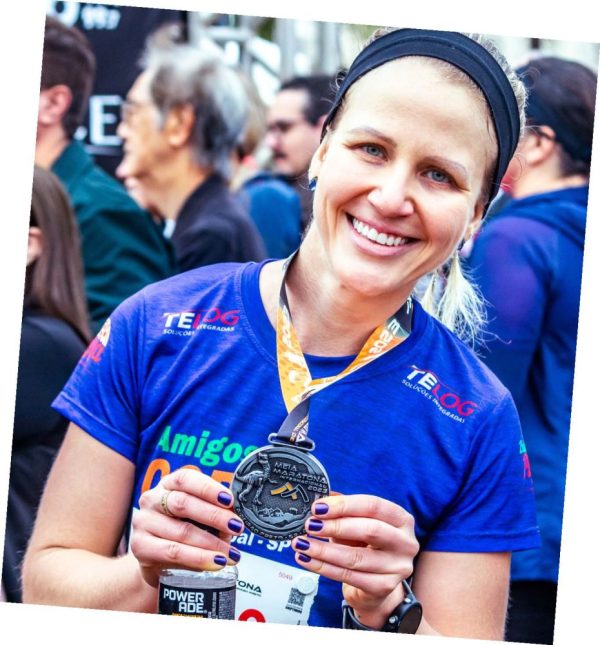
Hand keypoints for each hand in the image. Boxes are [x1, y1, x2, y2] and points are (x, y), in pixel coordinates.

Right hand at [130, 468, 244, 586]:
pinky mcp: (140, 546)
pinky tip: (215, 562)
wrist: (157, 559)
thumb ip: (216, 511)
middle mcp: (152, 499)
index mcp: (168, 484)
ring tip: (231, 553)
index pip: (186, 479)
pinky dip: (198, 558)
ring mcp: (143, 522)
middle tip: (237, 527)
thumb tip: (237, 515)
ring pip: (181, 531)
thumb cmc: (184, 528)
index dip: (209, 488)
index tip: (230, 500)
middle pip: (183, 504)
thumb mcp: (199, 515)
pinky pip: (173, 552)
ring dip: (211, 543)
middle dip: (214, 516)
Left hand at [291, 494, 419, 628]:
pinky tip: (308, 560)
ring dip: (324, 550)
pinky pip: (349, 576)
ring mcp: (397, 567)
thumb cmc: (366, 546)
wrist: (376, 584)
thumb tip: (319, 499)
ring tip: (302, 544)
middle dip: (335, 526)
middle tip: (310, 525)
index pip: (373, 506)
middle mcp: (405, 542)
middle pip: (369, 530)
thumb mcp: (358, 523)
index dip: (344, 505)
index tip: (319, 507)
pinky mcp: (384, 587)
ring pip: (356, 557)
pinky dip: (324, 568)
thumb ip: (343, 510)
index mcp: (401, 519)